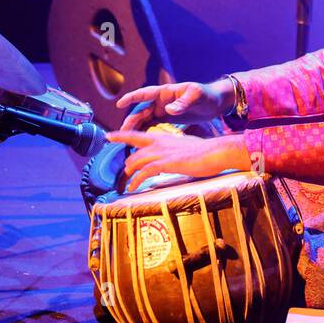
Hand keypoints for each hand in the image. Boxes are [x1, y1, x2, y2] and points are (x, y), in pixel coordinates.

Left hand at [105, 131, 250, 193]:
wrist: (214, 152)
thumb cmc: (204, 152)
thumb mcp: (184, 147)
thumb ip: (173, 151)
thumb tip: (170, 158)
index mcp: (163, 136)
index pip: (137, 135)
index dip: (122, 135)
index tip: (109, 136)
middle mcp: (159, 142)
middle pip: (133, 150)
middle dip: (126, 163)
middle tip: (123, 174)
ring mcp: (161, 152)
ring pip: (136, 161)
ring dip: (128, 174)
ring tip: (125, 184)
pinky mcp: (165, 163)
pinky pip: (144, 172)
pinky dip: (135, 180)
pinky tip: (132, 187)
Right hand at [114, 78, 232, 130]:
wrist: (215, 103)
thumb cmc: (207, 95)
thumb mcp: (197, 96)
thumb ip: (183, 102)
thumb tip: (168, 109)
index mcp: (166, 92)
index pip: (145, 93)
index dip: (132, 98)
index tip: (120, 103)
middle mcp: (161, 100)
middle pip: (141, 110)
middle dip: (130, 121)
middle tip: (121, 133)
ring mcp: (163, 110)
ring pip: (144, 119)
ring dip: (135, 128)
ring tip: (126, 140)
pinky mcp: (167, 118)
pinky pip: (151, 125)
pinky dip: (144, 132)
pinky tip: (139, 143)